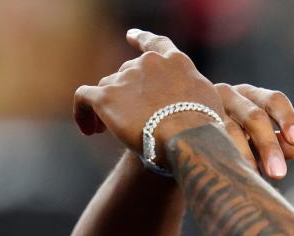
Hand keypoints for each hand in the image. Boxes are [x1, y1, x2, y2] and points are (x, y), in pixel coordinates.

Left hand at [74, 29, 293, 177]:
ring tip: (104, 132)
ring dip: (106, 108)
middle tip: (126, 120)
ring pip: (108, 89)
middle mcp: (149, 64)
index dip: (142, 40)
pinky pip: (84, 99)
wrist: (189, 141)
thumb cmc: (206, 134)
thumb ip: (194, 101)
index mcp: (176, 63)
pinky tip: (89, 130)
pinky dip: (83, 113)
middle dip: (126, 94)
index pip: (156, 45)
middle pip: (128, 74)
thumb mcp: (210, 108)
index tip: (131, 36)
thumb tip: (190, 114)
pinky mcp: (106, 97)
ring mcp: (126, 78)